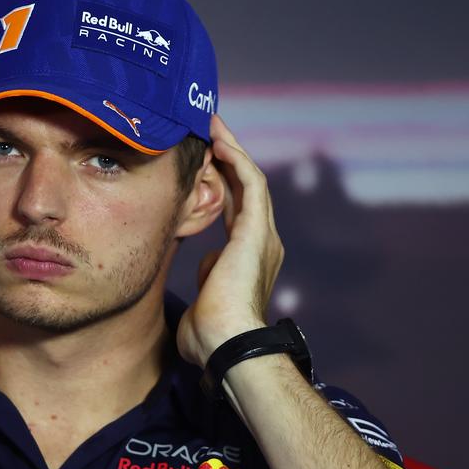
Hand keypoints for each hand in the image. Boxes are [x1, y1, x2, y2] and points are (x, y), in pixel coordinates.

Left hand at [175, 115, 284, 366]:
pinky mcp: (258, 231)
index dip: (224, 183)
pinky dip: (236, 158)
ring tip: (213, 124)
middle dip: (228, 158)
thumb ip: (208, 277)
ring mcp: (263, 235)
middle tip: (209, 130)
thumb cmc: (210, 335)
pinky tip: (219, 139)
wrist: (226, 344)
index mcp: (249, 258)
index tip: (205, 161)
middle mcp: (263, 242)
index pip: (238, 210)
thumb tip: (206, 264)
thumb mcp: (206, 299)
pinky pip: (251, 183)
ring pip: (250, 179)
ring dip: (232, 149)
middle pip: (247, 188)